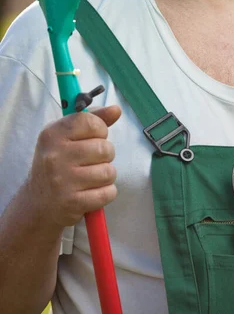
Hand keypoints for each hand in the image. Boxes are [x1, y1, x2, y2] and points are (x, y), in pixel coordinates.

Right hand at [27, 106, 121, 228]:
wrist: (37, 204)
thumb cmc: (58, 164)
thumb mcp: (66, 137)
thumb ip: (93, 119)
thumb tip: (116, 109)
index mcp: (52, 134)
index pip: (91, 122)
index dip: (100, 130)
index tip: (93, 138)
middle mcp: (55, 156)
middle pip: (105, 148)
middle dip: (105, 156)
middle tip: (91, 162)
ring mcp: (62, 181)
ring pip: (109, 172)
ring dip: (106, 176)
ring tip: (91, 178)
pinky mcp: (72, 203)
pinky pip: (108, 192)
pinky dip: (106, 193)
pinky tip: (92, 192)